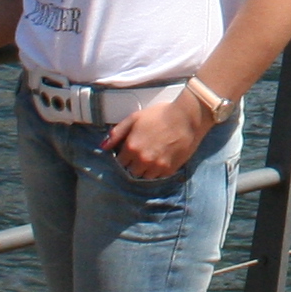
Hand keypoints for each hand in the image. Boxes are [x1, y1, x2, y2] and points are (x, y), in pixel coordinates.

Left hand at [103, 87, 220, 180]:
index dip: (124, 157)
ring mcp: (156, 166)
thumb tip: (103, 146)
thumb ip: (117, 132)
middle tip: (141, 155)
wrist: (187, 117)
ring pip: (144, 176)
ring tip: (151, 158)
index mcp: (131, 147)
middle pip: (131, 171)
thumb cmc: (161, 114)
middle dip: (133, 164)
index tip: (129, 152)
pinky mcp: (169, 169)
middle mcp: (142, 160)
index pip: (120, 162)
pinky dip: (158, 171)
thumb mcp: (135, 118)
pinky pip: (158, 177)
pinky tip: (161, 160)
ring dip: (145, 170)